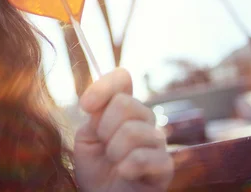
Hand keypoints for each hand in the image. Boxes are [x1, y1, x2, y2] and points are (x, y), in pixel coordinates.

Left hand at [74, 68, 173, 191]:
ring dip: (113, 151)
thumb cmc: (95, 168)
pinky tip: (125, 173)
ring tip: (114, 163)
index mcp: (123, 109)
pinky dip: (127, 167)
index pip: (122, 79)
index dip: (103, 87)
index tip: (85, 106)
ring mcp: (157, 141)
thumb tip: (97, 102)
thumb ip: (95, 115)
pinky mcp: (165, 165)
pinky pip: (143, 156)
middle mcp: (144, 120)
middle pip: (125, 103)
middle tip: (104, 146)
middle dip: (105, 128)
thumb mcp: (87, 136)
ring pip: (132, 131)